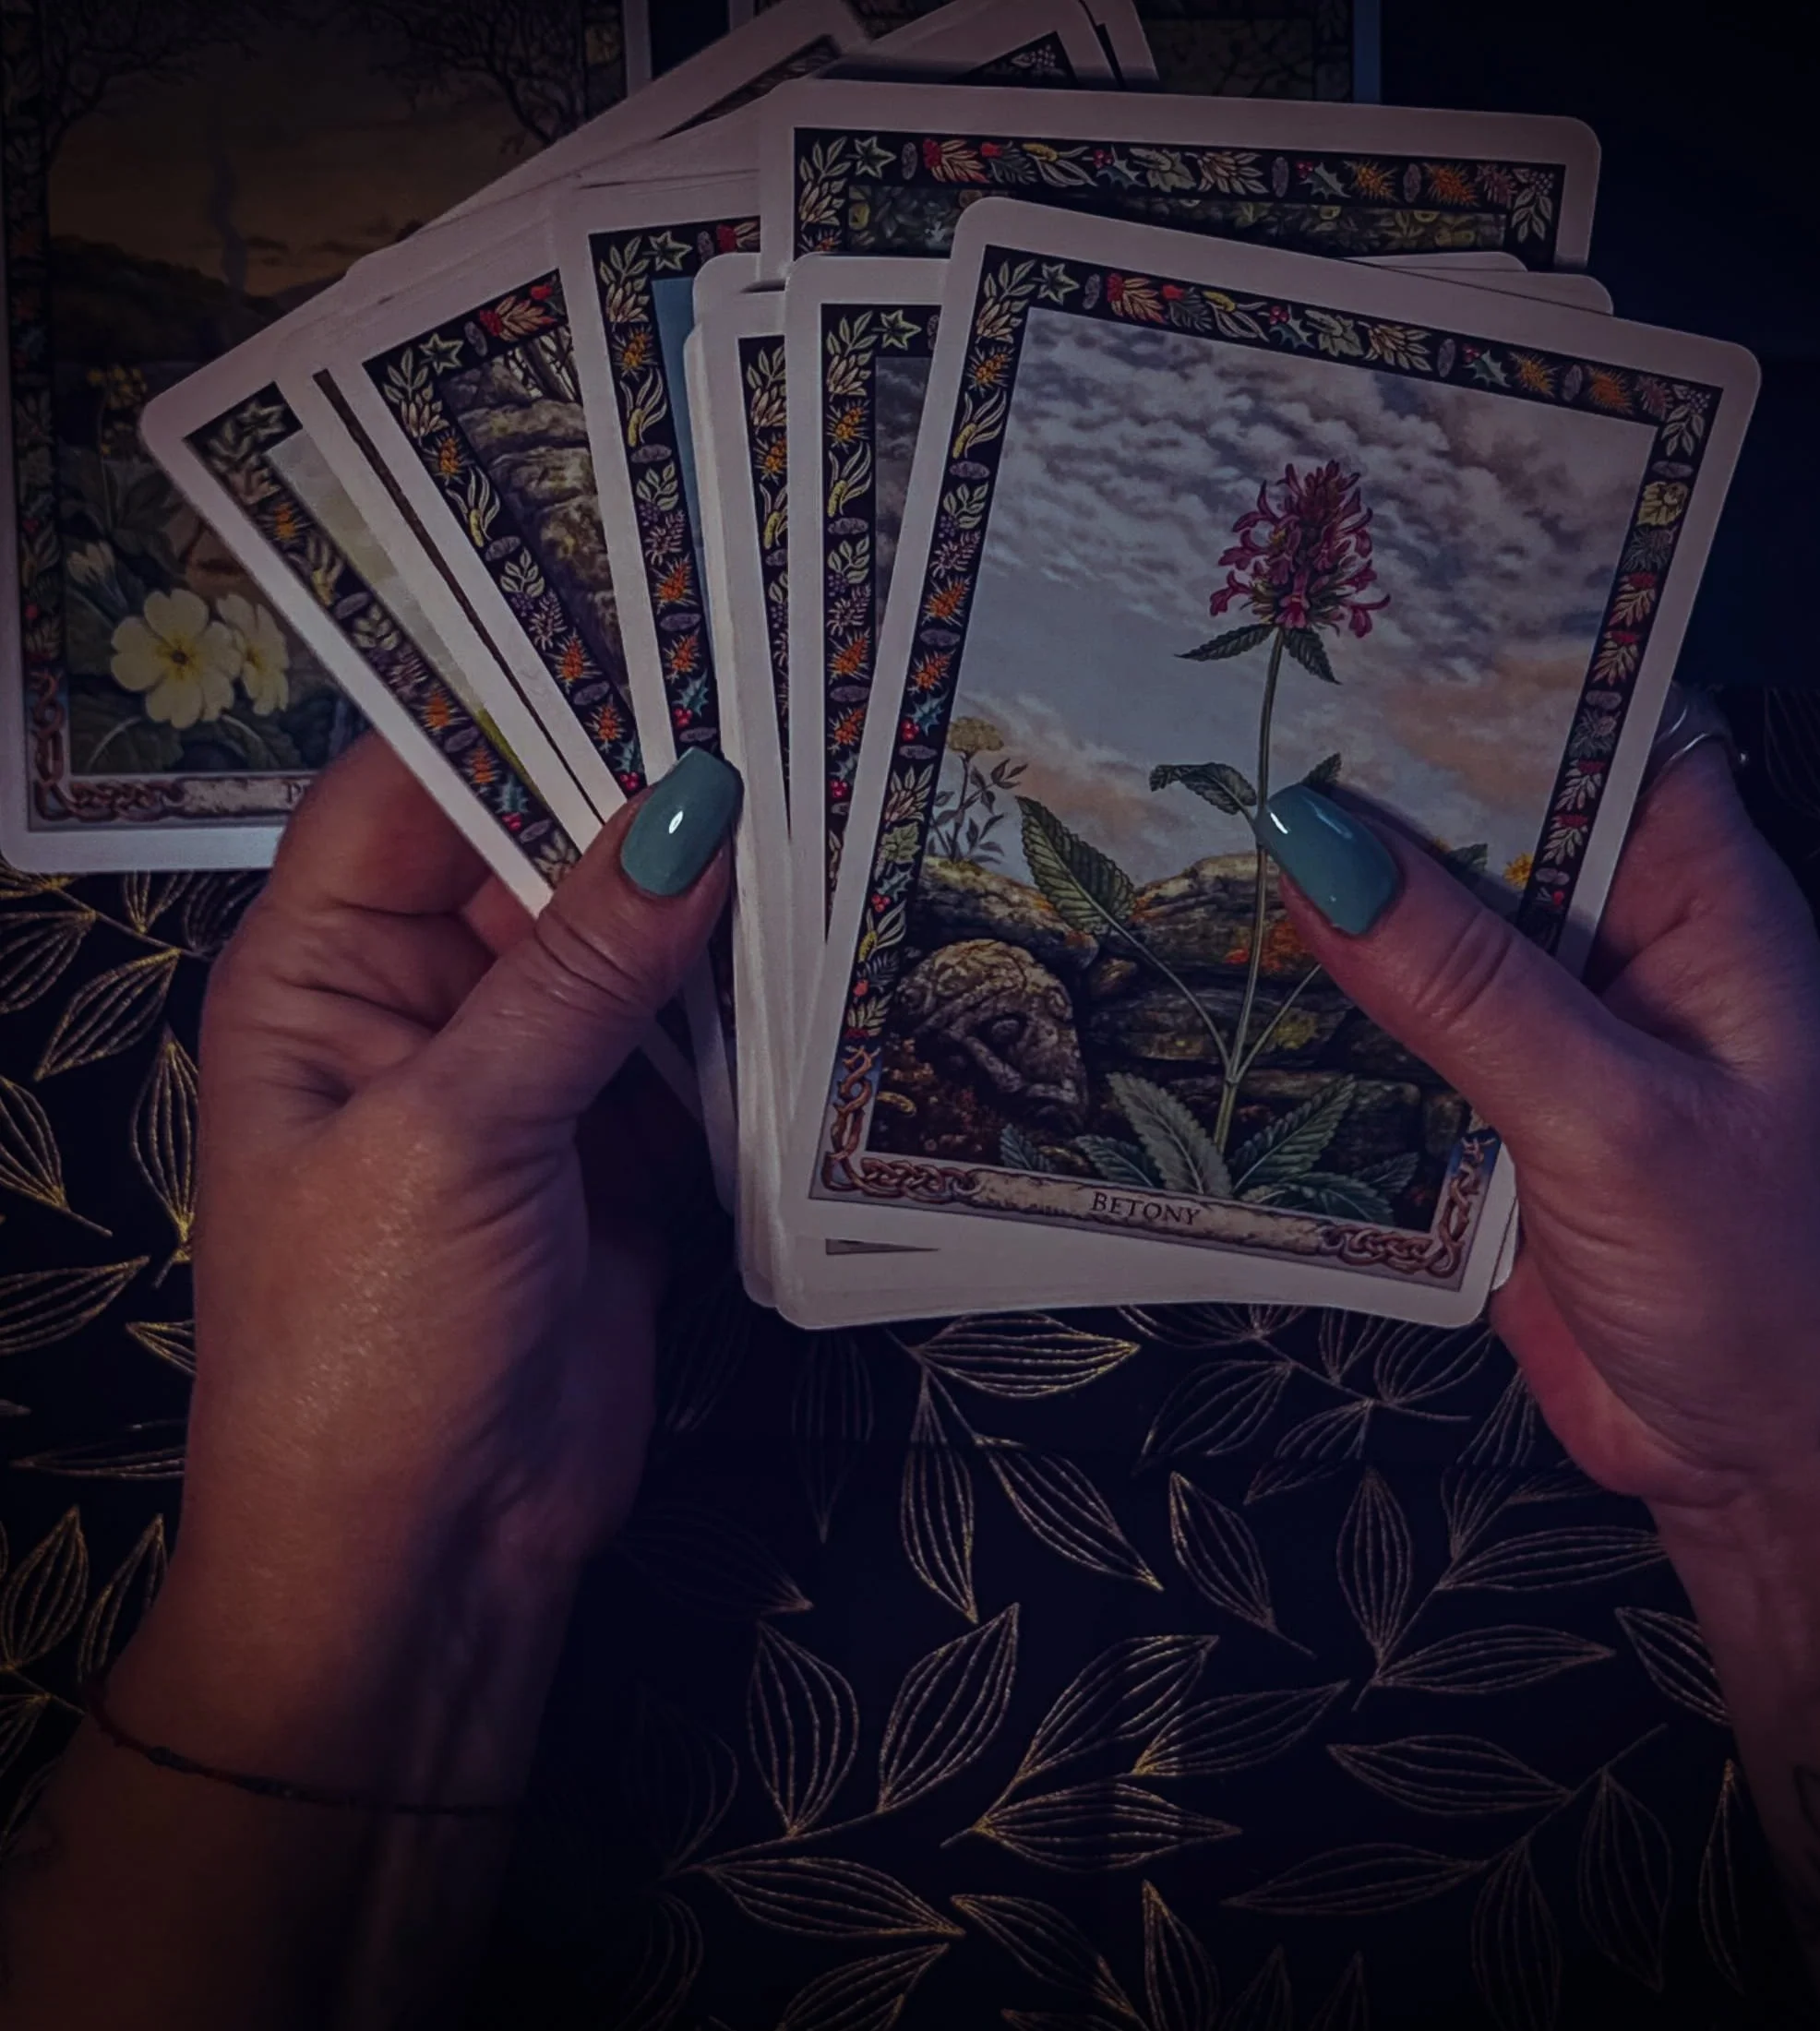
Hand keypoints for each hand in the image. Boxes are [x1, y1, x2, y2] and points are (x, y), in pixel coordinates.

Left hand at [0, 740, 738, 2027]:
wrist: (426, 1564)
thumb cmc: (375, 1340)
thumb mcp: (463, 1130)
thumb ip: (584, 968)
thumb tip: (694, 807)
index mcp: (324, 973)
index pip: (409, 788)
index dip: (513, 706)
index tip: (646, 633)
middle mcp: (424, 1005)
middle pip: (538, 860)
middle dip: (648, 807)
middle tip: (785, 715)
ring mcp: (530, 1081)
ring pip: (631, 956)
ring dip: (717, 915)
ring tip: (834, 815)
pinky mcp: (618, 1153)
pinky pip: (689, 1052)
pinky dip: (752, 1021)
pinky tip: (832, 962)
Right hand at [1263, 746, 1819, 1519]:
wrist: (1775, 1476)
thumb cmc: (1766, 1281)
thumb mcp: (1612, 1117)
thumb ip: (1464, 986)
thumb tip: (1314, 842)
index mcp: (1698, 897)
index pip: (1597, 730)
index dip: (1490, 669)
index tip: (1355, 624)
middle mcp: (1621, 946)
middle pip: (1487, 834)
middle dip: (1375, 789)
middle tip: (1222, 720)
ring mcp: (1552, 1038)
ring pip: (1428, 942)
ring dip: (1333, 911)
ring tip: (1186, 832)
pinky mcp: (1494, 1124)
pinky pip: (1398, 1046)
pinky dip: (1325, 1024)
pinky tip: (1220, 989)